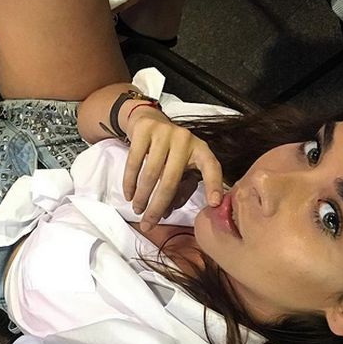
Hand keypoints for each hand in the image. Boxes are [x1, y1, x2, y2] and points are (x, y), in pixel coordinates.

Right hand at [123, 109, 223, 230]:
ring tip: (137, 210)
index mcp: (200, 149)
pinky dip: (130, 182)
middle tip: (149, 224)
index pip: (211, 167)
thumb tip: (164, 213)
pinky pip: (134, 162)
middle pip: (170, 180)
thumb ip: (178, 188)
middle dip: (157, 206)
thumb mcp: (180, 165)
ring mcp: (164, 132)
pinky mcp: (144, 130)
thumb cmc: (168, 150)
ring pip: (151, 173)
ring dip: (142, 196)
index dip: (214, 186)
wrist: (149, 119)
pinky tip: (128, 194)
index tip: (214, 205)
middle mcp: (185, 139)